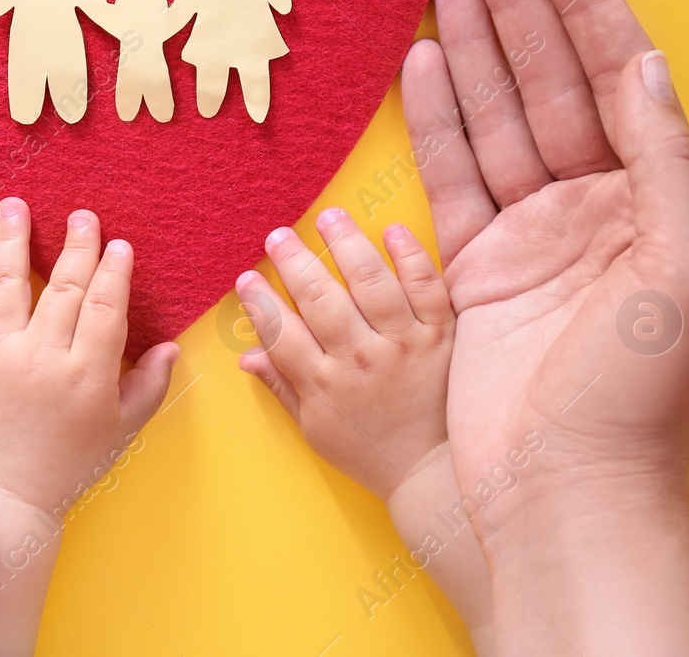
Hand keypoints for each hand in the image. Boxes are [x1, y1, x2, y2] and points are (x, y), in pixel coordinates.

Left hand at [0, 200, 178, 654]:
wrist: (4, 494)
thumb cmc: (68, 463)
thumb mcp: (121, 430)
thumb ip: (149, 385)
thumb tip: (173, 344)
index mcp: (86, 376)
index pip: (105, 310)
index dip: (114, 273)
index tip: (120, 243)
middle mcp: (42, 360)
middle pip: (62, 289)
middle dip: (75, 247)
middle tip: (82, 214)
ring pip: (7, 285)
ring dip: (12, 241)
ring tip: (14, 205)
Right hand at [235, 211, 492, 648]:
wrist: (433, 472)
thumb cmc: (370, 450)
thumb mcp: (315, 428)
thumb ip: (282, 386)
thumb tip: (247, 354)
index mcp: (325, 385)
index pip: (282, 333)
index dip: (261, 303)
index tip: (246, 277)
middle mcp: (361, 360)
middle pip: (322, 300)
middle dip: (295, 263)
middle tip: (278, 235)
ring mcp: (404, 345)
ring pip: (372, 284)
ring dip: (346, 246)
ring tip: (329, 216)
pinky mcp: (441, 336)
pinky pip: (427, 288)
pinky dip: (411, 257)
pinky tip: (392, 231)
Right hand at [402, 0, 688, 653]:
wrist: (563, 490)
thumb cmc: (637, 394)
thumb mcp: (684, 269)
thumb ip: (666, 160)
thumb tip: (643, 67)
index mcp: (651, 200)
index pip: (616, 76)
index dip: (585, 6)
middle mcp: (593, 206)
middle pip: (548, 82)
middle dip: (517, 8)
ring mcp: (530, 233)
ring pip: (495, 116)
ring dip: (469, 46)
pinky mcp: (474, 265)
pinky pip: (451, 174)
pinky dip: (434, 117)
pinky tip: (419, 63)